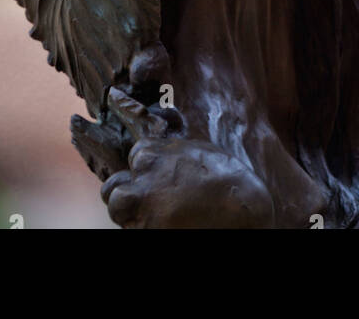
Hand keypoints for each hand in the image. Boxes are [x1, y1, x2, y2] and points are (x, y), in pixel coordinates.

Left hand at [101, 88, 274, 228]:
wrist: (244, 210)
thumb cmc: (225, 178)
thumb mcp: (195, 149)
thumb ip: (169, 146)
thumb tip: (154, 129)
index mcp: (154, 151)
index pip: (132, 156)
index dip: (143, 169)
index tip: (154, 177)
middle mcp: (144, 175)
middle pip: (114, 187)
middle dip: (126, 192)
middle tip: (146, 201)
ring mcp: (144, 204)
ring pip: (117, 207)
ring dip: (129, 212)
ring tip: (151, 215)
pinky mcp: (148, 229)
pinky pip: (132, 228)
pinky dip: (142, 227)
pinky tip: (164, 225)